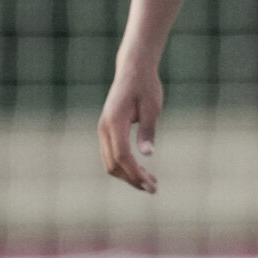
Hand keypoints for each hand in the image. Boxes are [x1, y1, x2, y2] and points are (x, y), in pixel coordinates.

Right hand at [98, 66, 163, 193]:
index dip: (135, 173)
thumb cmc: (146, 86)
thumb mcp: (152, 107)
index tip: (151, 185)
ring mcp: (103, 130)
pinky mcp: (107, 131)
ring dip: (128, 175)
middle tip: (154, 188)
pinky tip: (141, 170)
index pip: (122, 156)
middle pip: (113, 164)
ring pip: (111, 162)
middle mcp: (104, 128)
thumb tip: (147, 155)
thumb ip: (148, 131)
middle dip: (132, 179)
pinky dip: (125, 166)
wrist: (133, 69)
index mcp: (114, 121)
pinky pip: (112, 154)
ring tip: (150, 183)